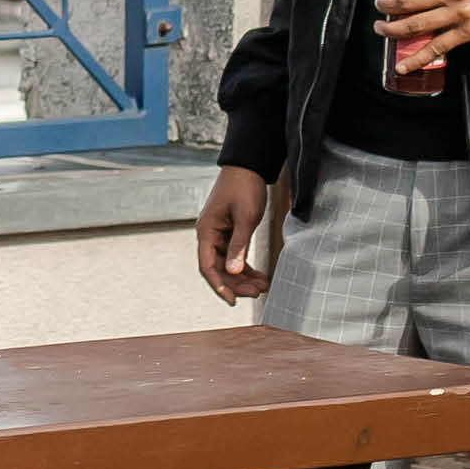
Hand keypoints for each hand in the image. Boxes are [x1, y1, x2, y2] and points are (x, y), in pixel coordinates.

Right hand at [196, 166, 270, 304]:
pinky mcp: (229, 232)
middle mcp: (209, 235)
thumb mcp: (245, 218)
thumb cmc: (244, 188)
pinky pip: (233, 255)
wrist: (247, 168)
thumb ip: (238, 245)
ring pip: (227, 264)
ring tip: (263, 286)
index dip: (219, 286)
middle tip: (258, 292)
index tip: (232, 301)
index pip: (207, 266)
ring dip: (243, 277)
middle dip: (237, 283)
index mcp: (206, 231)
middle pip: (218, 268)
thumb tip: (233, 271)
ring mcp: (218, 234)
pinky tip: (260, 275)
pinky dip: (245, 267)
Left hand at [376, 0, 469, 69]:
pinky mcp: (466, 33)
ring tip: (380, 29)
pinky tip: (401, 65)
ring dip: (391, 29)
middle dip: (385, 6)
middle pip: (406, 2)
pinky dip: (416, 59)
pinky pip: (436, 48)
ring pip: (415, 25)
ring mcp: (458, 15)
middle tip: (379, 6)